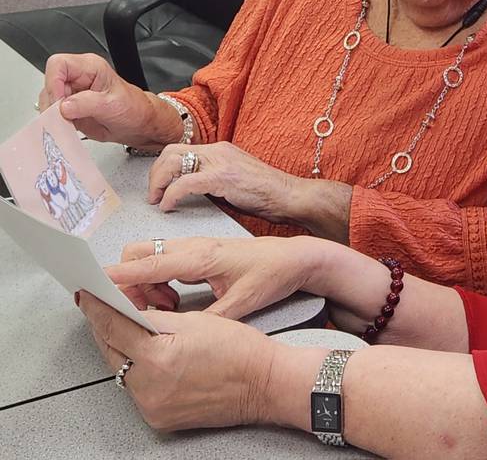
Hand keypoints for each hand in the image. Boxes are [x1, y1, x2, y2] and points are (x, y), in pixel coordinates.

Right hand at [38, 53, 179, 146]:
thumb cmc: (134, 109)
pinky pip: (53, 114)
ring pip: (48, 100)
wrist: (139, 125)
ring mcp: (72, 93)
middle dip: (53, 103)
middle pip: (49, 84)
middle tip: (64, 118)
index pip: (58, 65)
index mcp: (90, 67)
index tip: (59, 102)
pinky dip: (56, 122)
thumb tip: (64, 106)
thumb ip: (87, 104)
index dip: (54, 83)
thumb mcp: (113, 105)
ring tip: (71, 123)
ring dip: (54, 115)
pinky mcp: (69, 108)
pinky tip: (70, 127)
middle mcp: (78, 77)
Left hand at [78, 291, 273, 429]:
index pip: (113, 327)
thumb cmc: (240, 350)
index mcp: (157, 359)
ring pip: (123, 371)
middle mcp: (149, 388)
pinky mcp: (159, 418)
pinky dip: (140, 370)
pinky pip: (138, 388)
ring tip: (136, 330)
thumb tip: (126, 310)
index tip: (87, 296)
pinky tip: (152, 356)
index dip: (97, 308)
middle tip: (108, 308)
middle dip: (109, 328)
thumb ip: (154, 317)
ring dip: (124, 349)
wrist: (265, 384)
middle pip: (112, 352)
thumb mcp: (195, 320)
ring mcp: (152, 407)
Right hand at [107, 235, 324, 318]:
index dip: (120, 276)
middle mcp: (193, 248)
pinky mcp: (199, 254)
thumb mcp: (242, 303)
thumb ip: (209, 319)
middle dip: (129, 282)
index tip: (95, 285)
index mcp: (200, 257)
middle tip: (146, 309)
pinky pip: (164, 263)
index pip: (149, 264)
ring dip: (145, 283)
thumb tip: (180, 335)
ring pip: (150, 258)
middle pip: (140, 254)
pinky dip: (158, 281)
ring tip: (166, 309)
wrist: (294, 258)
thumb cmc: (271, 274)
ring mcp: (195, 249)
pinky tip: (174, 301)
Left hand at [147, 142, 353, 241]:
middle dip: (156, 174)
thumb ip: (213, 182)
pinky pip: (185, 183)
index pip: (181, 149)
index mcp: (221, 150)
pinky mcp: (223, 177)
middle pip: (171, 151)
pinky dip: (171, 195)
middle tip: (154, 194)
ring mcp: (221, 162)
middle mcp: (219, 150)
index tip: (158, 185)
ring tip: (158, 200)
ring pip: (173, 162)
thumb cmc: (269, 195)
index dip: (163, 167)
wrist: (292, 196)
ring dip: (159, 183)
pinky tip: (169, 206)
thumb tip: (190, 192)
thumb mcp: (236, 182)